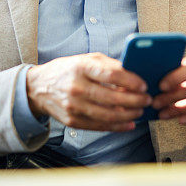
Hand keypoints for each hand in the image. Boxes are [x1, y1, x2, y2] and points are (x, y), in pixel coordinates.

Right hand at [26, 52, 151, 131]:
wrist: (39, 87)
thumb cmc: (67, 70)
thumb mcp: (86, 59)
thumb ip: (109, 66)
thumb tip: (134, 75)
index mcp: (80, 68)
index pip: (111, 75)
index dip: (130, 81)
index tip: (143, 85)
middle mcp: (76, 87)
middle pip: (112, 98)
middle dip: (134, 101)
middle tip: (147, 100)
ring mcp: (73, 106)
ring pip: (108, 115)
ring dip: (129, 115)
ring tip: (140, 111)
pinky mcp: (72, 121)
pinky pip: (99, 126)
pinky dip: (117, 126)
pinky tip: (129, 123)